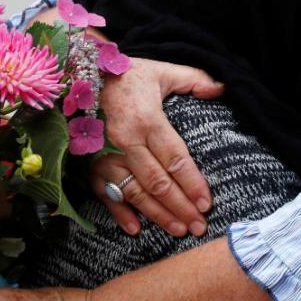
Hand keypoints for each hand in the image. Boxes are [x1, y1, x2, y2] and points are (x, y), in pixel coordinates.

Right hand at [92, 58, 223, 236]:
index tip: (207, 202)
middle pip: (157, 181)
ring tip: (178, 230)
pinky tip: (135, 229)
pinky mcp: (91, 162)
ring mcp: (105, 154)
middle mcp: (125, 140)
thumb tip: (221, 88)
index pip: (174, 158)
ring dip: (157, 214)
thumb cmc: (127, 75)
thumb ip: (193, 79)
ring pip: (135, 191)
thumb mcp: (162, 71)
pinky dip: (119, 212)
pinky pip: (105, 192)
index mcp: (146, 119)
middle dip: (180, 207)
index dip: (191, 182)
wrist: (80, 75)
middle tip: (199, 226)